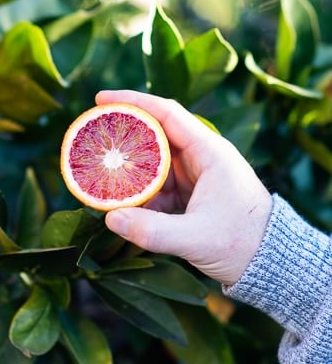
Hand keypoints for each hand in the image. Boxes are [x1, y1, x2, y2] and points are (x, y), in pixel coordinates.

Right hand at [96, 90, 272, 284]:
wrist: (272, 265)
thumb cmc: (243, 243)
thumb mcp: (196, 238)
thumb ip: (152, 230)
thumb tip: (111, 218)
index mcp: (210, 152)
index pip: (167, 114)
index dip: (134, 102)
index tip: (101, 99)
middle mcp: (202, 157)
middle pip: (155, 135)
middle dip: (123, 138)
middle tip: (92, 138)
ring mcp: (197, 175)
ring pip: (154, 163)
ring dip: (129, 172)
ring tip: (100, 178)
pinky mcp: (193, 194)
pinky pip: (159, 186)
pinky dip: (140, 193)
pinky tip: (122, 205)